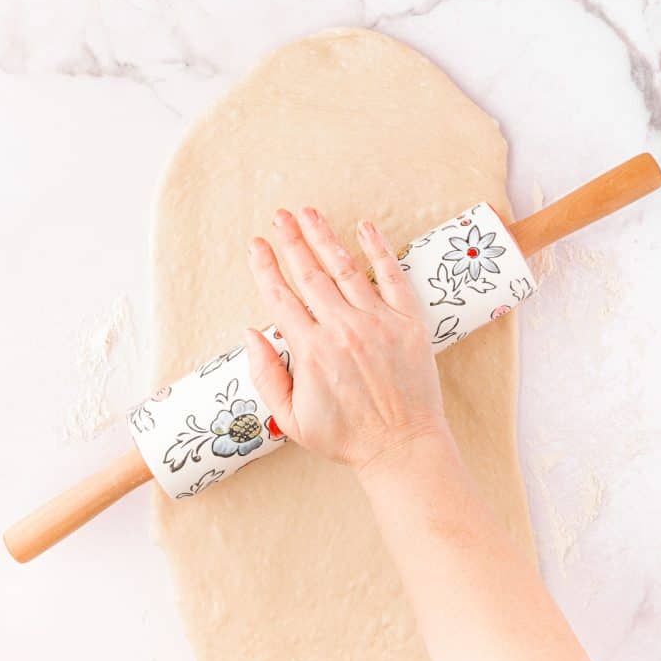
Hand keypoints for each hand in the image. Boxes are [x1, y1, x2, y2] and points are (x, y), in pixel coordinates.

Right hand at [244, 207, 451, 473]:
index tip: (256, 245)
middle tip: (279, 216)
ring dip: (324, 237)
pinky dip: (378, 249)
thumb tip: (251, 333)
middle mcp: (342, 329)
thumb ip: (266, 375)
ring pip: (345, 268)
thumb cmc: (346, 437)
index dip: (265, 267)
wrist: (402, 447)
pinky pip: (391, 276)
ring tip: (309, 213)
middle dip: (291, 240)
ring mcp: (377, 322)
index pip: (280, 297)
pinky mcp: (408, 322)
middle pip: (309, 273)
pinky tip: (365, 227)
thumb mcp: (291, 418)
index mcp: (311, 352)